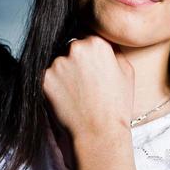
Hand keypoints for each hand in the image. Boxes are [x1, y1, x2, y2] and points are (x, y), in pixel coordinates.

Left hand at [42, 34, 134, 149]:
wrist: (98, 132)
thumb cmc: (116, 105)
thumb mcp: (126, 71)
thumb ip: (113, 50)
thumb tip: (102, 43)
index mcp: (96, 43)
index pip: (85, 37)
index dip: (87, 53)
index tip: (89, 66)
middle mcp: (74, 48)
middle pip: (69, 47)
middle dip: (73, 61)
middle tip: (81, 83)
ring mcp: (57, 63)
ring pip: (56, 62)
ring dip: (62, 72)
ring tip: (74, 93)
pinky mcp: (44, 78)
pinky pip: (46, 76)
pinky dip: (52, 85)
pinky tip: (65, 98)